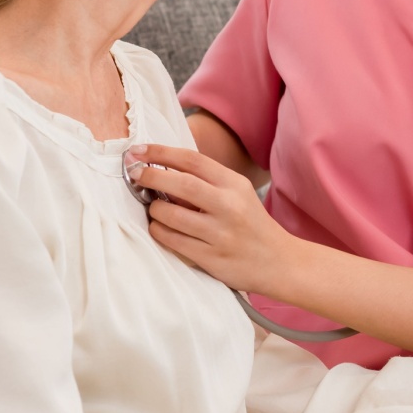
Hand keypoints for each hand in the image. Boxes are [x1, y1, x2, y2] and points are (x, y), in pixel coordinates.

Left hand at [126, 144, 296, 293]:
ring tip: (152, 208)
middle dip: (150, 176)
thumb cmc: (250, 224)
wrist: (278, 261)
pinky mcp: (211, 258)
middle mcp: (229, 206)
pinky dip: (159, 231)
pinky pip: (173, 241)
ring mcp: (220, 234)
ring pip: (171, 215)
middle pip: (181, 183)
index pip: (192, 160)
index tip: (138, 151)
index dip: (161, 152)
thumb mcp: (238, 194)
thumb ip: (207, 181)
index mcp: (234, 184)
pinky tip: (160, 228)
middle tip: (134, 174)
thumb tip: (161, 168)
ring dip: (153, 209)